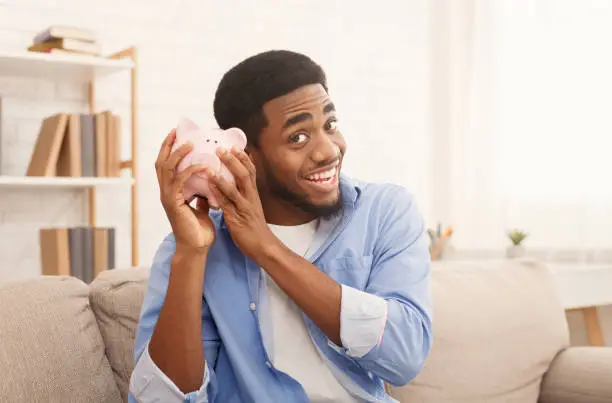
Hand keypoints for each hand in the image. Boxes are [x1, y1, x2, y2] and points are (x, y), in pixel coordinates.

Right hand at [156, 129, 215, 250]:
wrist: (197, 248)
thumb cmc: (199, 230)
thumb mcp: (201, 208)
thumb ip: (201, 195)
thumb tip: (208, 185)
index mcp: (172, 192)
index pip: (166, 165)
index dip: (169, 149)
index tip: (177, 134)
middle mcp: (166, 192)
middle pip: (161, 162)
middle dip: (168, 145)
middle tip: (176, 131)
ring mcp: (168, 197)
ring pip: (168, 168)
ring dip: (178, 154)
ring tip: (190, 144)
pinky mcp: (173, 203)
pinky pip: (180, 181)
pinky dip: (191, 170)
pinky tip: (203, 166)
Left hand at [207, 148, 274, 259]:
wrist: (263, 246)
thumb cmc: (254, 229)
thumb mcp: (250, 208)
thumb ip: (242, 197)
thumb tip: (232, 186)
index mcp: (253, 194)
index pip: (251, 172)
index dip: (243, 158)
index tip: (235, 146)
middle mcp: (251, 197)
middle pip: (245, 174)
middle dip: (233, 160)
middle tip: (221, 148)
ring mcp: (244, 207)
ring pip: (236, 186)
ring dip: (224, 173)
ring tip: (212, 162)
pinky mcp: (237, 218)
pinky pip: (227, 202)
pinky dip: (218, 191)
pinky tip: (210, 184)